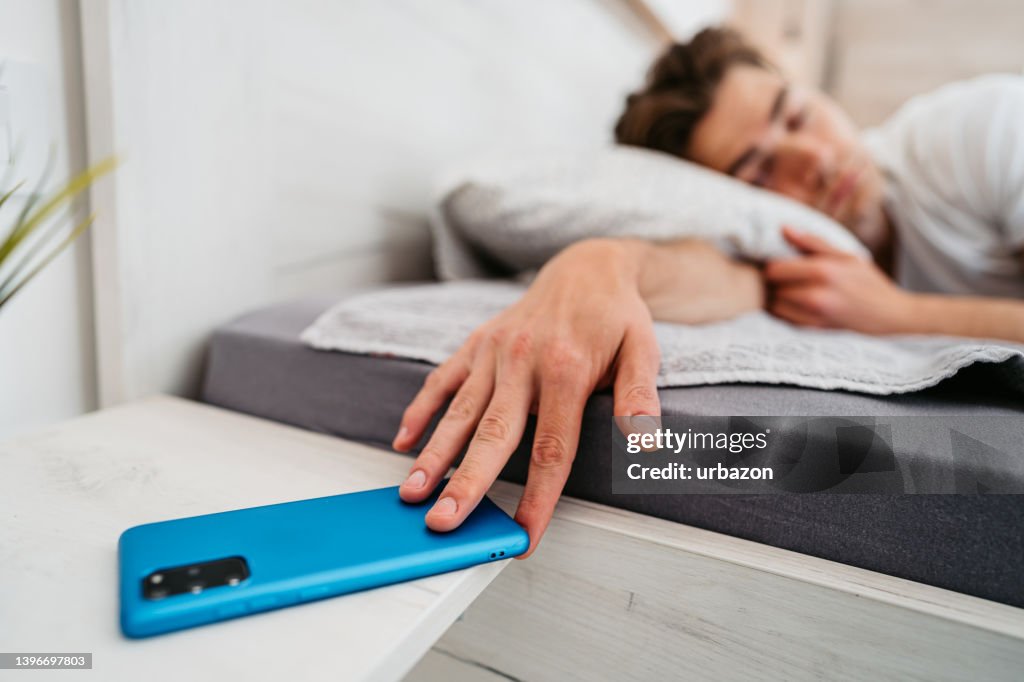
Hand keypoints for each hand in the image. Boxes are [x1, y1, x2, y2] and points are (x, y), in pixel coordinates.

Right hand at [392, 239, 660, 556]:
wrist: (586, 268)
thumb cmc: (615, 316)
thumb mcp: (643, 350)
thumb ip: (639, 396)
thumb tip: (647, 443)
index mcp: (566, 370)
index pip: (551, 449)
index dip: (537, 498)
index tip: (522, 536)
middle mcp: (523, 361)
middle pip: (493, 434)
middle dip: (466, 483)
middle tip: (444, 522)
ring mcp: (494, 352)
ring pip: (460, 411)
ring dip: (434, 453)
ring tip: (413, 491)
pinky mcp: (476, 343)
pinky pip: (442, 379)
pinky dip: (421, 410)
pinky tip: (404, 441)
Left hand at [764, 227, 911, 333]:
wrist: (890, 314)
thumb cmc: (868, 282)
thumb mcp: (846, 255)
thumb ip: (812, 243)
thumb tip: (784, 229)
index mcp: (823, 270)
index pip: (774, 269)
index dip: (774, 265)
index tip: (781, 264)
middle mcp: (816, 295)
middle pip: (772, 287)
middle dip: (775, 282)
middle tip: (787, 278)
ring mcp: (814, 315)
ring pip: (775, 306)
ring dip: (778, 299)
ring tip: (793, 292)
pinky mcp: (814, 330)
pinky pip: (785, 320)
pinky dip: (786, 313)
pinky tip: (799, 306)